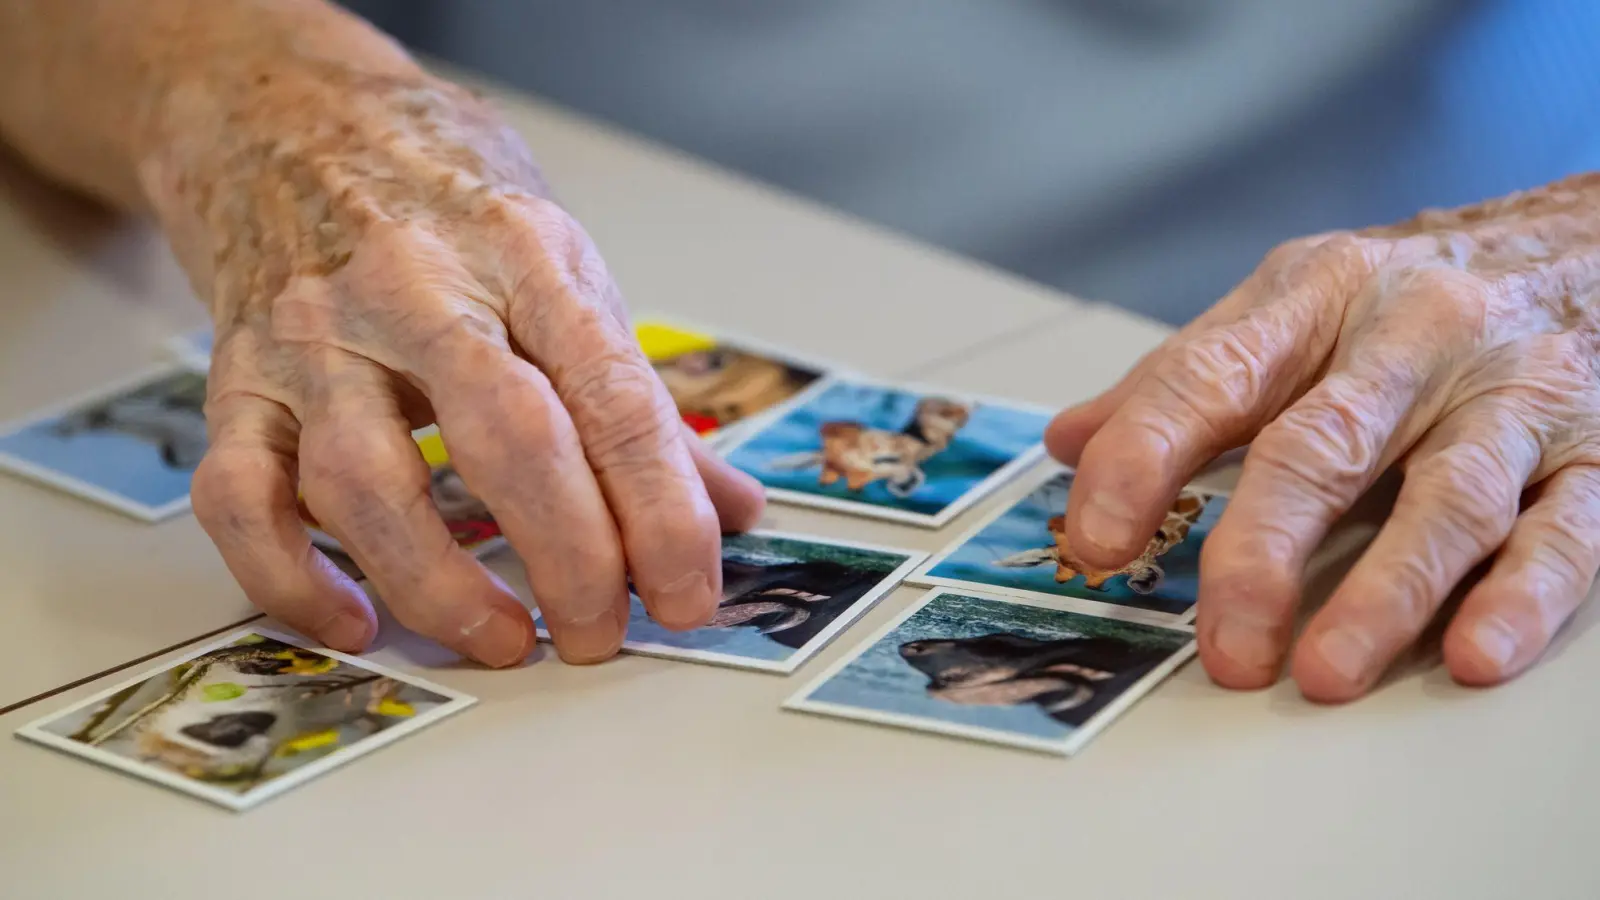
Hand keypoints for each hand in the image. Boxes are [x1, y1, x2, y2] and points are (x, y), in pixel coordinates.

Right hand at [143, 63, 764, 665]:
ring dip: (441, 585)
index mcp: (524, 257)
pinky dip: (291, 577)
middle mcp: (416, 292)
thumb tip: (730, 508)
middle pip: (506, 439)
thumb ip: (637, 395)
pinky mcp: (236, 382)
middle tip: (602, 634)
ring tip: (506, 640)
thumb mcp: (560, 267)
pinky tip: (356, 621)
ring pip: (364, 483)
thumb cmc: (442, 202)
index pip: (613, 398)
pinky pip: (240, 497)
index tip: (689, 595)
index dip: (661, 512)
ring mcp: (314, 338)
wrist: (286, 121)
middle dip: (570, 556)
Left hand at [1044, 173, 1599, 700]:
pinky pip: (1567, 528)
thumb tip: (1069, 443)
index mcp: (1315, 297)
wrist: (1594, 238)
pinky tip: (1475, 653)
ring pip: (1446, 498)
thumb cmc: (1418, 289)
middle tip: (1223, 642)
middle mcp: (1412, 338)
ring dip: (1385, 592)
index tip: (1092, 540)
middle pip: (1322, 447)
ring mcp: (1512, 394)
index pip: (1209, 377)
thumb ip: (1183, 378)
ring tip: (1324, 672)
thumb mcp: (1293, 302)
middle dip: (1261, 550)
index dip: (1142, 458)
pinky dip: (1521, 595)